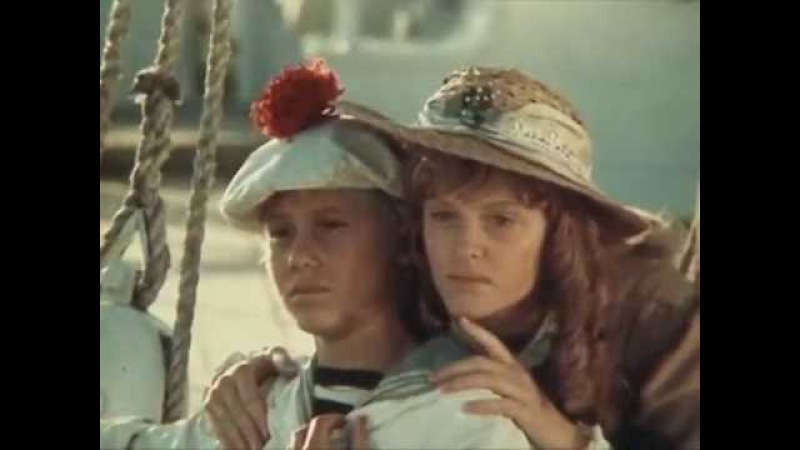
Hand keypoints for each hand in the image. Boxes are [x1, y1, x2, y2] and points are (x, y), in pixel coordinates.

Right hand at [205, 347, 298, 449]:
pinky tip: (238, 449)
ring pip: (226, 424)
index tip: (269, 434)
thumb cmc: (264, 365)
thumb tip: (285, 365)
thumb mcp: (273, 357)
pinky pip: (217, 428)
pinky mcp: (208, 407)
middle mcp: (223, 382)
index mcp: (241, 370)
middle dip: (250, 434)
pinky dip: (227, 442)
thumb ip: (281, 358)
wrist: (243, 367)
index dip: (260, 418)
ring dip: (238, 441)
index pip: (251, 399)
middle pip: (238, 414)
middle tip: (261, 448)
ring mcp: (213, 395)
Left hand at [290, 415, 370, 449]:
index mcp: (315, 447)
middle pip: (301, 431)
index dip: (334, 418)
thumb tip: (360, 419)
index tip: (347, 423)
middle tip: (334, 432)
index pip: (320, 421)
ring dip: (307, 438)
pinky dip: (301, 447)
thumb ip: (359, 440)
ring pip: (293, 443)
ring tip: (323, 443)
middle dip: (318, 427)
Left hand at [431, 317, 585, 449]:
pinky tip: (465, 408)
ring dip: (463, 383)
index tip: (459, 320)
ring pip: (489, 380)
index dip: (478, 331)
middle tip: (433, 377)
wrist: (557, 431)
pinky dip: (482, 405)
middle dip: (456, 367)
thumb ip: (492, 378)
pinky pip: (501, 405)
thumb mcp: (510, 388)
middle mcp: (517, 374)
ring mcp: (522, 391)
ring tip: (443, 390)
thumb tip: (462, 373)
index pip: (494, 343)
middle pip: (483, 363)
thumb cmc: (528, 408)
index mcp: (513, 366)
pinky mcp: (525, 410)